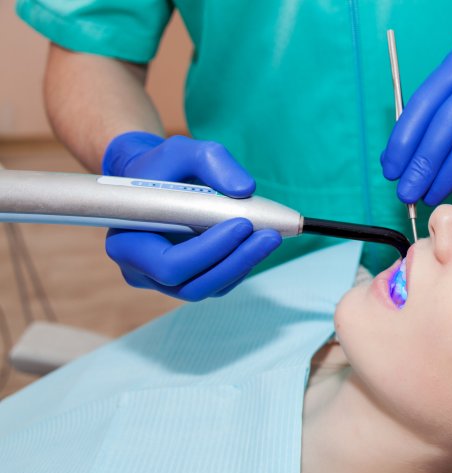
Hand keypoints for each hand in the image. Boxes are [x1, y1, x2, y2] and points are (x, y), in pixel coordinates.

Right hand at [102, 132, 281, 300]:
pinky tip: (257, 242)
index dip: (207, 251)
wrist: (156, 179)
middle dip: (235, 261)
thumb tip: (245, 189)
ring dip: (244, 264)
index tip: (241, 223)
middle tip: (268, 235)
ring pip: (210, 288)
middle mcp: (142, 270)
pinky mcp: (189, 279)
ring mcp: (165, 281)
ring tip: (269, 236)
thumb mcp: (183, 151)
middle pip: (192, 285)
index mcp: (127, 243)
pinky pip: (219, 283)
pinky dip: (241, 264)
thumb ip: (212, 161)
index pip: (168, 265)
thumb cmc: (163, 167)